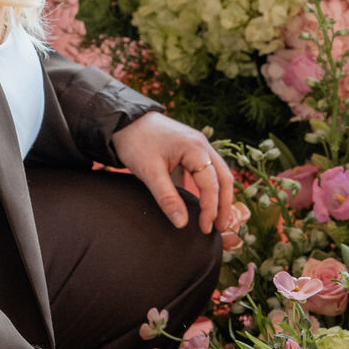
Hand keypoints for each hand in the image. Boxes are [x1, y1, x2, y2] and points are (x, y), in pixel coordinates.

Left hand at [111, 112, 234, 234]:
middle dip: (224, 204)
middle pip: (224, 178)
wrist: (124, 121)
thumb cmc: (136, 143)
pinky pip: (208, 169)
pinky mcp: (191, 148)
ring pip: (219, 173)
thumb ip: (167, 198)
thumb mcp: (149, 172)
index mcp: (195, 148)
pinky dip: (209, 186)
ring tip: (215, 218)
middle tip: (219, 228)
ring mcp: (199, 145)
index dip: (210, 209)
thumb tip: (182, 224)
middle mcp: (202, 145)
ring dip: (219, 196)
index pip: (211, 184)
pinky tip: (203, 201)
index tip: (204, 228)